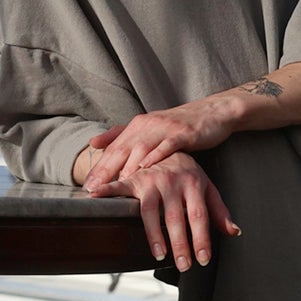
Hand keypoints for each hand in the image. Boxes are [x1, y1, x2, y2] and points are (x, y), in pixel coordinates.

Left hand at [83, 95, 243, 189]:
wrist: (212, 113)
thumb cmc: (179, 126)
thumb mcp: (148, 129)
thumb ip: (121, 135)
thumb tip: (93, 143)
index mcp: (138, 124)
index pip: (114, 148)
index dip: (100, 166)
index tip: (87, 185)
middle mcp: (148, 124)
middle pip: (123, 149)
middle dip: (107, 169)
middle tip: (95, 188)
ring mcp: (165, 128)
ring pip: (142, 148)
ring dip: (129, 167)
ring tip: (118, 184)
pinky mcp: (183, 133)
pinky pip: (167, 145)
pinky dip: (156, 156)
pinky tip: (147, 168)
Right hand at [89, 155, 239, 270]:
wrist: (171, 140)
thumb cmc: (189, 172)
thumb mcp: (208, 187)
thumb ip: (219, 211)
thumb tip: (234, 232)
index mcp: (193, 184)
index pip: (198, 216)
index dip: (200, 238)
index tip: (202, 259)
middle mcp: (172, 182)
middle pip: (176, 218)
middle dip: (180, 244)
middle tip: (183, 265)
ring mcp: (152, 180)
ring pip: (150, 211)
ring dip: (153, 235)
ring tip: (159, 254)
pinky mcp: (135, 178)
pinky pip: (120, 187)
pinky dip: (107, 192)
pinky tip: (96, 199)